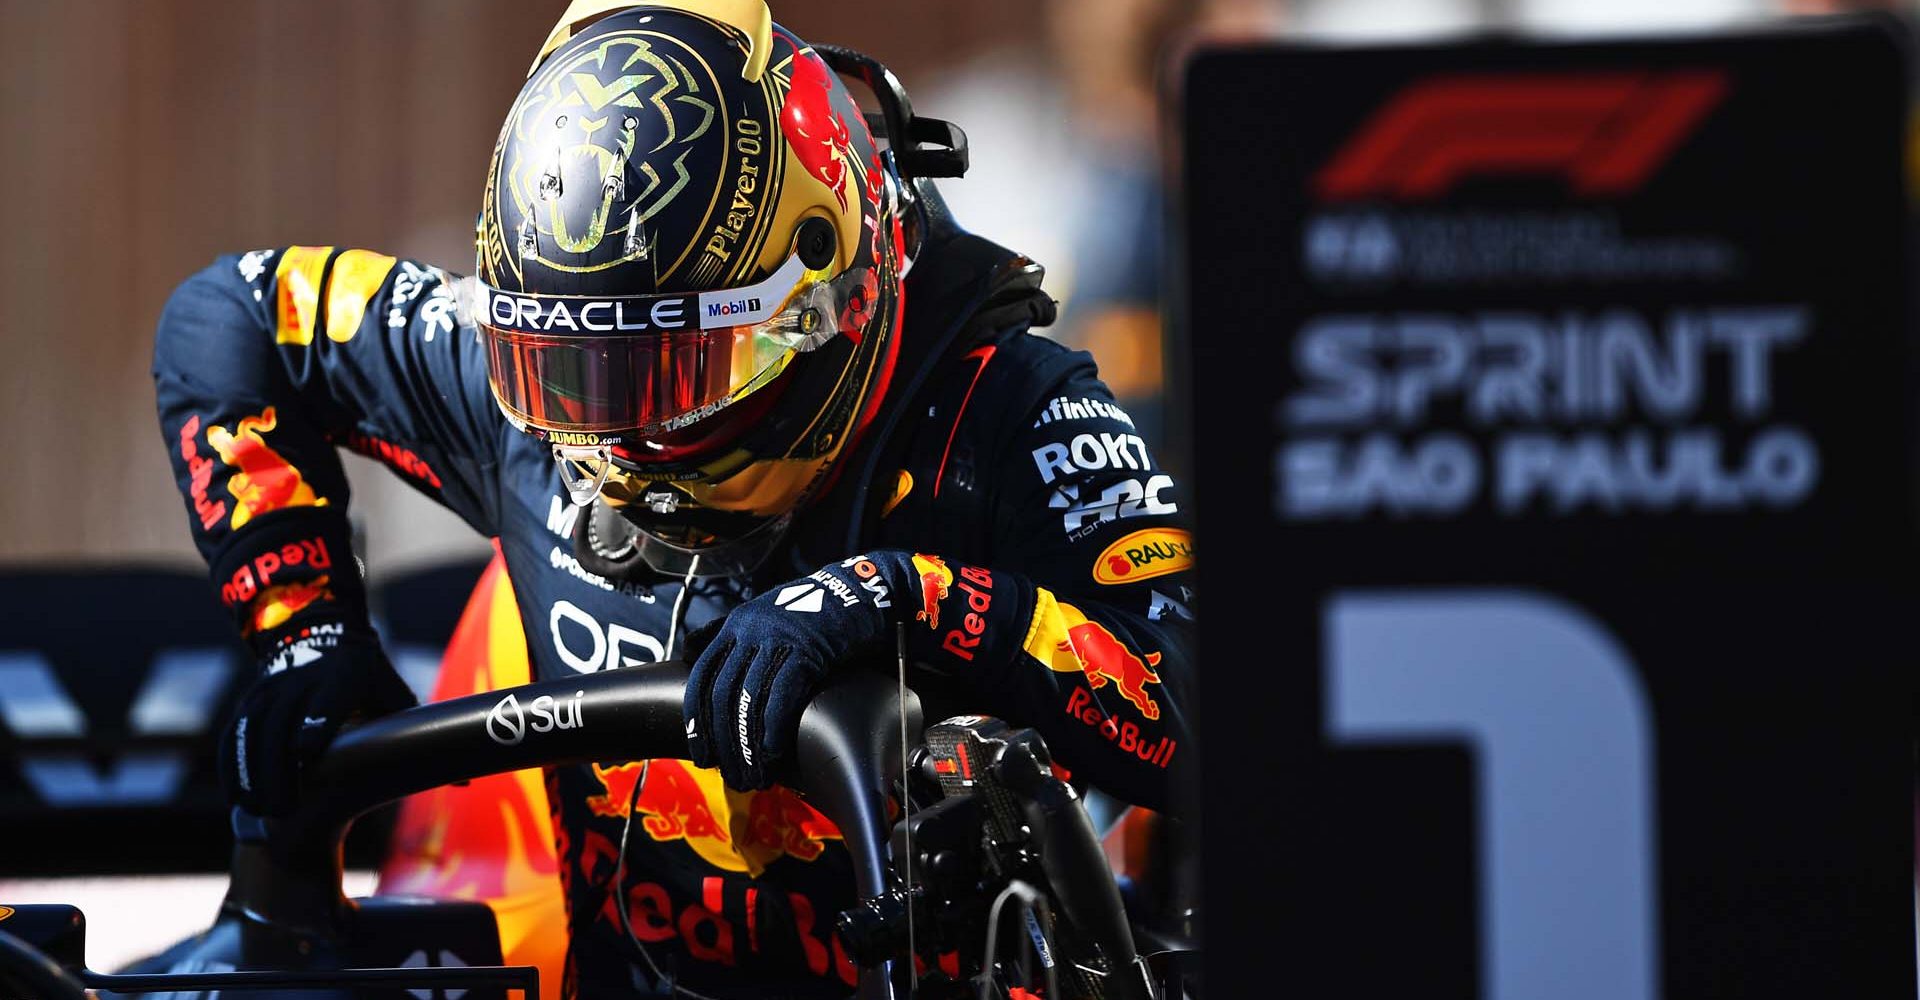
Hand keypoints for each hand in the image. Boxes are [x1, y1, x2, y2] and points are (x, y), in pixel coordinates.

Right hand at [219, 625, 415, 815]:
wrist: (322, 634)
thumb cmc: (370, 678)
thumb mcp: (396, 695)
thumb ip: (423, 735)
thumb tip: (466, 783)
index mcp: (347, 672)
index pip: (329, 696)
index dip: (317, 721)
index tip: (308, 752)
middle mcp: (304, 677)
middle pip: (282, 722)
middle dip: (279, 767)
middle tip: (287, 810)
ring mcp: (272, 688)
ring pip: (253, 731)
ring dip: (254, 773)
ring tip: (266, 811)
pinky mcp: (251, 700)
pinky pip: (235, 734)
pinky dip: (234, 766)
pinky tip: (242, 798)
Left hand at [684, 563, 890, 788]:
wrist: (856, 594)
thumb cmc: (810, 613)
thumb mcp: (762, 616)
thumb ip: (726, 634)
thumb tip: (688, 652)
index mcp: (735, 625)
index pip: (701, 678)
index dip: (697, 720)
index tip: (701, 754)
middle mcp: (750, 631)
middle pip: (723, 695)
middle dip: (724, 742)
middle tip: (731, 775)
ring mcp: (777, 639)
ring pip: (749, 700)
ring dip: (748, 746)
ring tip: (753, 775)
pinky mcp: (806, 650)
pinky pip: (781, 697)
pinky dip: (772, 729)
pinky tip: (771, 753)